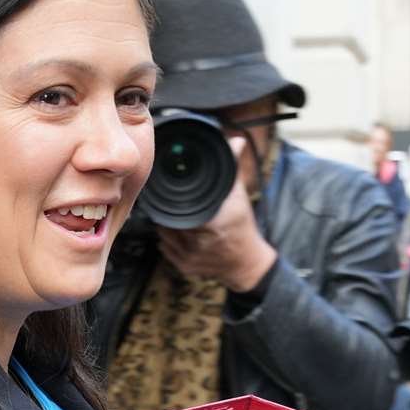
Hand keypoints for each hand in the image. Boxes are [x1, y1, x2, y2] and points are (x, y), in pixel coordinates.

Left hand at [155, 137, 275, 291]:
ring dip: (164, 224)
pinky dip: (167, 240)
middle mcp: (198, 242)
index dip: (169, 199)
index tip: (167, 191)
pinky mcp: (184, 268)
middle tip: (169, 201)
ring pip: (163, 234)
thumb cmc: (242, 226)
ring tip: (174, 215)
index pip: (176, 207)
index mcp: (211, 222)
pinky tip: (175, 232)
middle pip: (167, 220)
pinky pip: (165, 249)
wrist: (246, 263)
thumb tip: (234, 141)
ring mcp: (190, 257)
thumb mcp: (239, 196)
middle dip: (167, 210)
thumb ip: (232, 167)